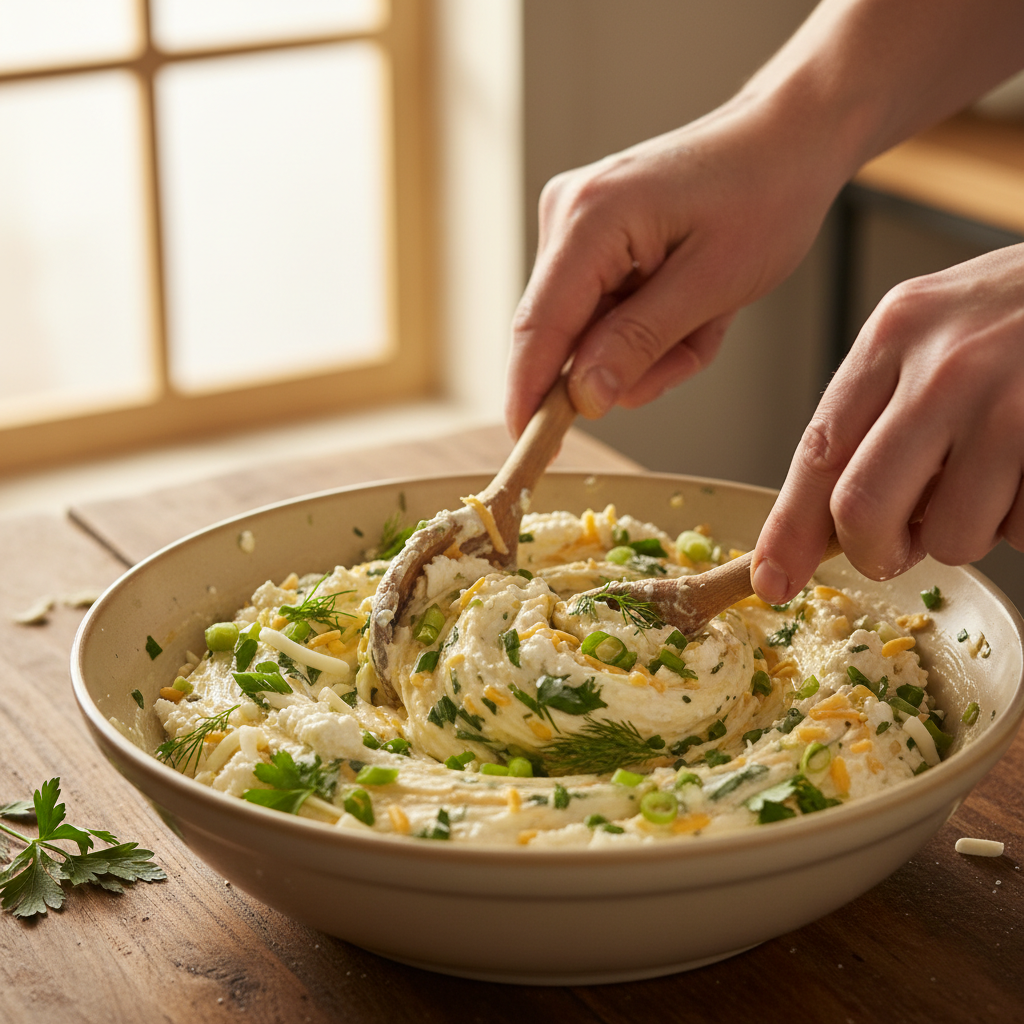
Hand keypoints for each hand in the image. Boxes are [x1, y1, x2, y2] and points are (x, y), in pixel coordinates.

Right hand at [504, 99, 844, 436]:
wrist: (786, 140)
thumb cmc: (764, 196)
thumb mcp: (711, 283)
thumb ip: (639, 342)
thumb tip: (582, 398)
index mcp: (590, 219)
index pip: (539, 326)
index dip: (529, 394)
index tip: (525, 450)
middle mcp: (566, 217)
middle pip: (566, 335)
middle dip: (629, 363)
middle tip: (693, 350)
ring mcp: (575, 228)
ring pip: (592, 334)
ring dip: (651, 347)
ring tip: (705, 318)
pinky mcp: (591, 241)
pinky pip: (607, 315)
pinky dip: (652, 327)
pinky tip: (693, 307)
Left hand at [752, 243, 1023, 603]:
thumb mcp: (935, 327)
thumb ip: (881, 406)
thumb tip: (836, 516)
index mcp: (895, 334)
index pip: (818, 452)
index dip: (789, 531)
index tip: (774, 578)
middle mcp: (945, 368)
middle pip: (862, 507)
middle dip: (874, 550)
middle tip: (895, 549)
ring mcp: (1011, 406)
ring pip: (949, 536)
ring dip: (964, 533)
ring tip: (992, 480)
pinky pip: (1021, 532)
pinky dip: (1021, 522)